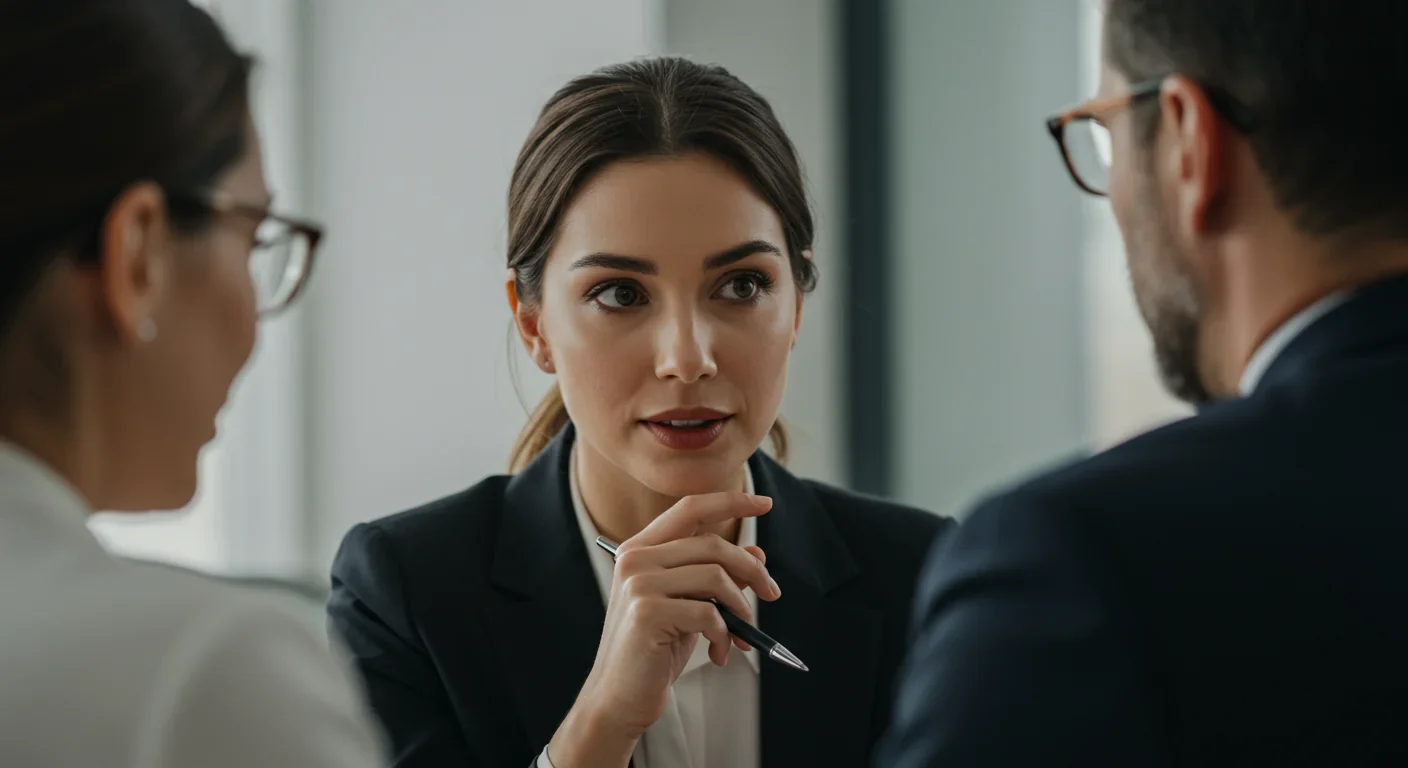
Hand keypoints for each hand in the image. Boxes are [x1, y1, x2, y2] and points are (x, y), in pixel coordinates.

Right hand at [546, 492, 780, 766]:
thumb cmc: (653, 651)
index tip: (764, 503)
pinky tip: (719, 653)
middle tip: (771, 594)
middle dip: (752, 571)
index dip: (731, 501)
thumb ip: (714, 576)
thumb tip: (756, 552)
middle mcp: (636, 559)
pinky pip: (709, 613)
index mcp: (641, 549)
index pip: (690, 509)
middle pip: (713, 545)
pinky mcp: (648, 612)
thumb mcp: (688, 606)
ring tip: (740, 635)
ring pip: (716, 578)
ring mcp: (639, 584)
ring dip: (741, 609)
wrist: (619, 697)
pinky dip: (724, 635)